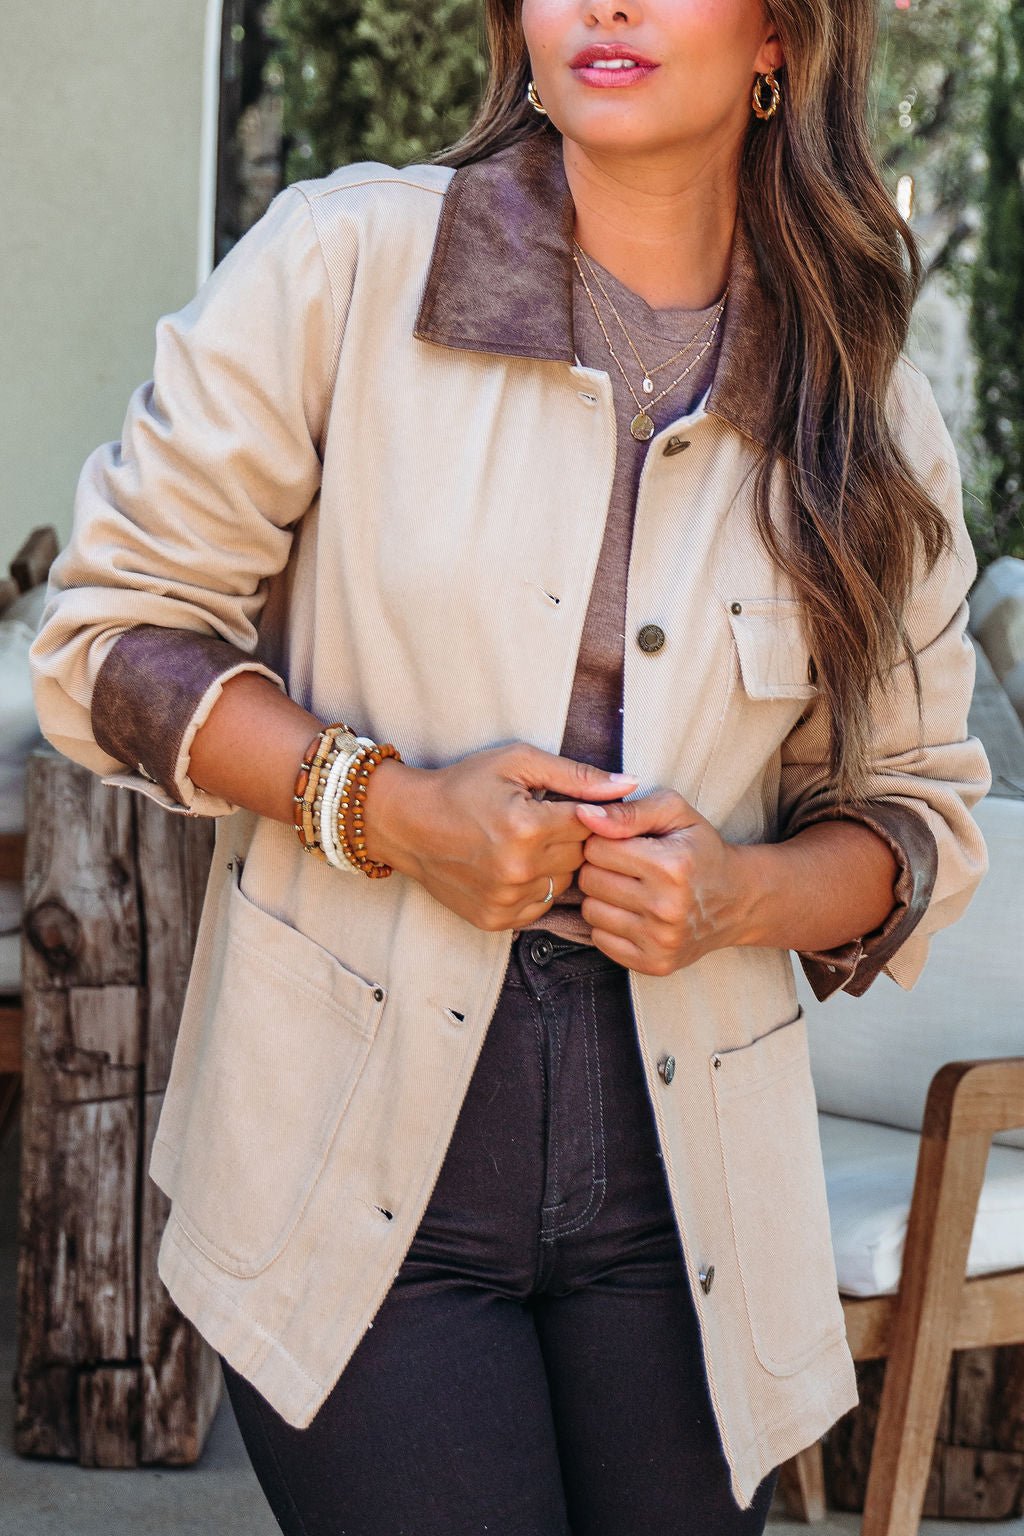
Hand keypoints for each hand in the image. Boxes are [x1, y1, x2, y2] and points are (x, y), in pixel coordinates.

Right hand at [363, 744, 635, 930]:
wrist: (408, 825)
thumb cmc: (463, 786)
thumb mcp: (518, 763)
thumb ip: (577, 776)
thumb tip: (628, 784)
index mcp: (527, 826)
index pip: (591, 824)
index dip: (583, 811)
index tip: (567, 804)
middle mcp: (518, 869)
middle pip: (581, 856)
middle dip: (570, 838)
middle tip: (543, 822)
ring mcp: (506, 900)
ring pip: (565, 884)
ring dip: (555, 864)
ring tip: (526, 844)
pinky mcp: (496, 920)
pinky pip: (541, 907)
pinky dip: (535, 888)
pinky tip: (513, 867)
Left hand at [575, 790, 752, 975]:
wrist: (738, 900)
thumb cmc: (700, 849)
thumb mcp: (675, 812)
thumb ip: (628, 810)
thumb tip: (584, 815)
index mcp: (670, 865)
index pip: (595, 848)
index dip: (604, 840)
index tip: (625, 843)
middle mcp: (666, 907)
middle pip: (589, 880)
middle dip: (600, 868)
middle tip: (627, 867)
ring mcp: (661, 940)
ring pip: (590, 911)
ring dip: (603, 897)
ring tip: (630, 889)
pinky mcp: (655, 963)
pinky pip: (599, 940)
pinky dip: (609, 926)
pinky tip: (633, 914)